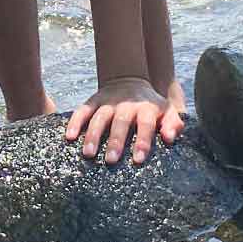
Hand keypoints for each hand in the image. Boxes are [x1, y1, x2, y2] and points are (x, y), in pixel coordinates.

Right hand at [65, 76, 182, 165]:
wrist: (131, 80)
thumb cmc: (151, 106)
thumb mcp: (167, 111)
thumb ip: (173, 124)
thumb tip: (169, 138)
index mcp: (146, 108)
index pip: (145, 124)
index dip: (142, 141)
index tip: (138, 159)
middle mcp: (126, 104)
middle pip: (121, 122)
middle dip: (116, 141)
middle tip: (111, 161)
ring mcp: (108, 102)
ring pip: (99, 118)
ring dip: (93, 135)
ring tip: (88, 154)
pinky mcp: (93, 101)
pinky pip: (82, 111)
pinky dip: (75, 122)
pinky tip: (69, 136)